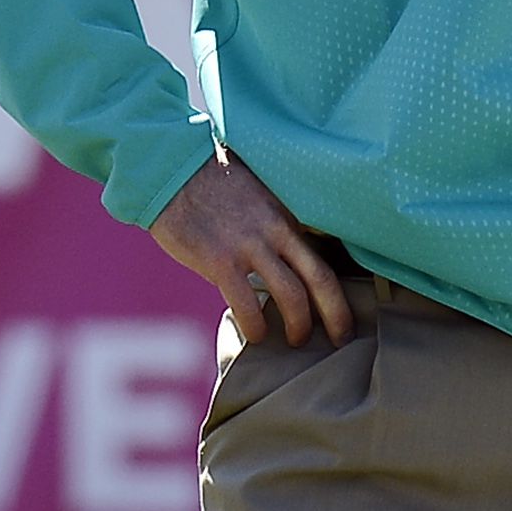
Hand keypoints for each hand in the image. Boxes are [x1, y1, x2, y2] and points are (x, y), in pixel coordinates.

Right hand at [150, 154, 355, 350]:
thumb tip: (277, 255)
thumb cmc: (207, 181)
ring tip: (297, 341)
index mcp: (287, 212)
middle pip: (322, 278)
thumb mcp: (255, 192)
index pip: (326, 253)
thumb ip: (271, 222)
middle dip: (338, 315)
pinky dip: (256, 327)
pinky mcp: (220, 261)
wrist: (169, 169)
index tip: (342, 306)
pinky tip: (256, 336)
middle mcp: (276, 229)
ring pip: (292, 295)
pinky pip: (248, 305)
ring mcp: (249, 245)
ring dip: (299, 326)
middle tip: (342, 338)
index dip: (338, 284)